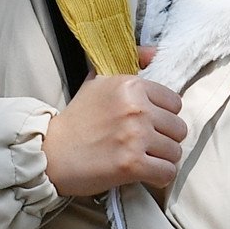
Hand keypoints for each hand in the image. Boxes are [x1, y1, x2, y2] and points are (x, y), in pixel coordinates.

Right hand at [43, 66, 185, 194]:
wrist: (51, 153)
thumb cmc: (77, 119)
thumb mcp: (99, 80)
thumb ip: (129, 64)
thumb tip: (154, 52)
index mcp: (131, 86)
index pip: (175, 103)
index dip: (164, 115)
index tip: (150, 124)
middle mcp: (137, 108)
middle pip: (178, 128)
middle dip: (165, 138)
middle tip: (146, 144)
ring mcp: (135, 137)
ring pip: (175, 151)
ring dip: (163, 158)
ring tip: (145, 158)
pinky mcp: (132, 165)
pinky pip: (167, 172)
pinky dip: (159, 176)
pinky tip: (146, 173)